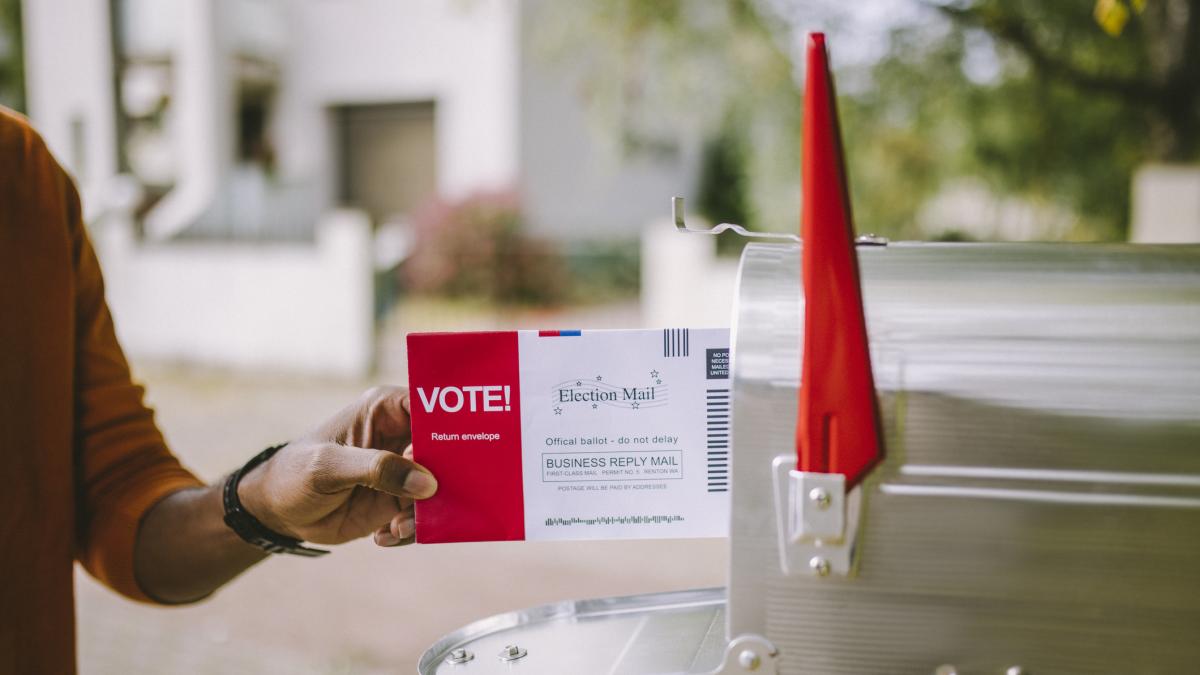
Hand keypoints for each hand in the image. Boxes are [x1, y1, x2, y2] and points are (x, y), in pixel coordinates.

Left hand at [237, 386, 435, 547]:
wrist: (277, 512)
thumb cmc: (295, 474)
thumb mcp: (329, 467)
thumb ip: (377, 469)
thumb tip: (428, 482)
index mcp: (386, 411)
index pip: (431, 408)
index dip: (448, 429)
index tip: (453, 457)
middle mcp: (401, 437)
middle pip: (446, 450)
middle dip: (446, 478)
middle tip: (429, 500)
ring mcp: (404, 470)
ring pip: (440, 487)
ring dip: (424, 512)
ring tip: (395, 527)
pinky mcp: (400, 500)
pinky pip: (424, 515)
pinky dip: (410, 529)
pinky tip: (383, 536)